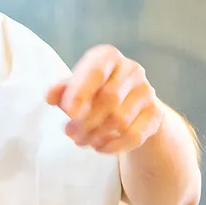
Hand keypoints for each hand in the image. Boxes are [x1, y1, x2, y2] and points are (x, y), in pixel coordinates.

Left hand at [46, 45, 163, 155]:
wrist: (129, 104)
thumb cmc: (94, 91)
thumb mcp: (76, 87)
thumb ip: (62, 90)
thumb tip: (50, 95)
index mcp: (108, 56)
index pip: (96, 71)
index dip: (80, 92)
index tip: (68, 112)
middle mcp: (131, 70)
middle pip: (109, 98)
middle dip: (86, 120)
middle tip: (70, 133)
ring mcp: (147, 92)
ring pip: (121, 119)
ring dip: (97, 135)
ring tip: (82, 141)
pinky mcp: (156, 114)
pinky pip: (134, 135)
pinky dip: (114, 145)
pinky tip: (100, 147)